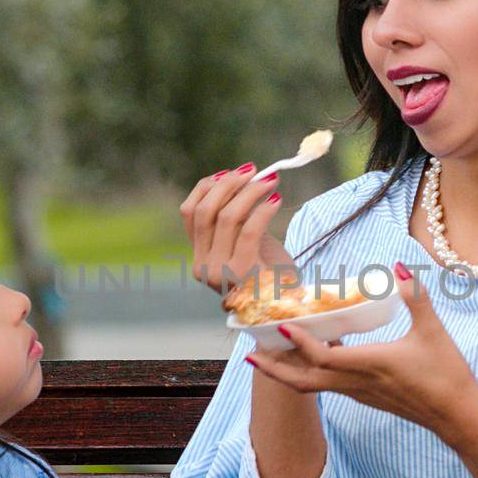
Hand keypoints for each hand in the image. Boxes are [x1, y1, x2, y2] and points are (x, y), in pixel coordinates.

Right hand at [179, 163, 292, 293]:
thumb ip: (236, 217)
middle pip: (206, 210)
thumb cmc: (270, 272)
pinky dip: (263, 209)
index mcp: (199, 257)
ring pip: (227, 217)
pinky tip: (276, 200)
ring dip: (250, 192)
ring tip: (271, 181)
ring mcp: (220, 273)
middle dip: (230, 184)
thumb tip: (238, 177)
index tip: (228, 172)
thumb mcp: (246, 241)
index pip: (189, 212)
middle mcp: (203, 266)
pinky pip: (249, 230)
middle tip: (254, 171)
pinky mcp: (243, 274)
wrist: (288, 307)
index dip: (207, 187)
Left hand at [243, 262, 477, 436]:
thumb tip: (399, 267)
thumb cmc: (446, 375)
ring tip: (270, 352)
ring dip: (288, 371)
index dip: (300, 343)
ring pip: (312, 386)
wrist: (456, 417)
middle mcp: (356, 383)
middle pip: (303, 381)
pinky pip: (327, 385)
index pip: (323, 358)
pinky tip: (314, 352)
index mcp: (369, 365)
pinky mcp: (365, 396)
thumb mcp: (433, 332)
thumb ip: (415, 298)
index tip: (282, 325)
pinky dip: (310, 371)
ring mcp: (359, 393)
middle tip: (249, 355)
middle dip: (274, 370)